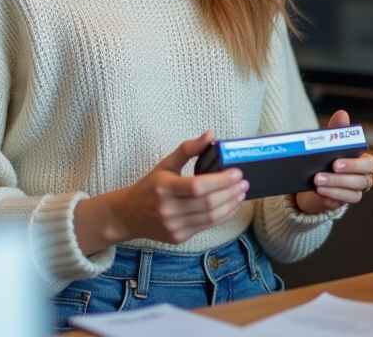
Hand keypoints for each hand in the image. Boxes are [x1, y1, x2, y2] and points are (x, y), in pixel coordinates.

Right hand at [74, 131, 247, 253]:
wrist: (128, 216)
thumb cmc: (150, 187)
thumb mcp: (165, 164)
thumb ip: (188, 149)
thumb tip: (210, 135)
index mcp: (163, 187)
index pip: (197, 186)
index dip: (221, 180)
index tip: (237, 172)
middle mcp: (167, 209)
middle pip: (207, 203)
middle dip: (230, 192)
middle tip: (244, 182)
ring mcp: (173, 226)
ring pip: (210, 217)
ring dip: (230, 205)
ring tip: (241, 193)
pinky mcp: (178, 237)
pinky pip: (206, 227)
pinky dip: (222, 216)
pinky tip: (230, 206)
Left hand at [294, 110, 372, 215]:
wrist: (310, 180)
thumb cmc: (326, 159)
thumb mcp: (330, 143)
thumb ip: (337, 130)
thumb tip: (342, 114)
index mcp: (362, 162)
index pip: (370, 164)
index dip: (356, 164)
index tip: (337, 162)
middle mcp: (361, 179)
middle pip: (361, 181)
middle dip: (343, 177)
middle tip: (327, 171)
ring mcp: (351, 192)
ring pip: (352, 194)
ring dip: (334, 187)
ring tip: (317, 181)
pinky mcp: (340, 203)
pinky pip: (338, 204)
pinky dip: (329, 198)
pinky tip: (319, 192)